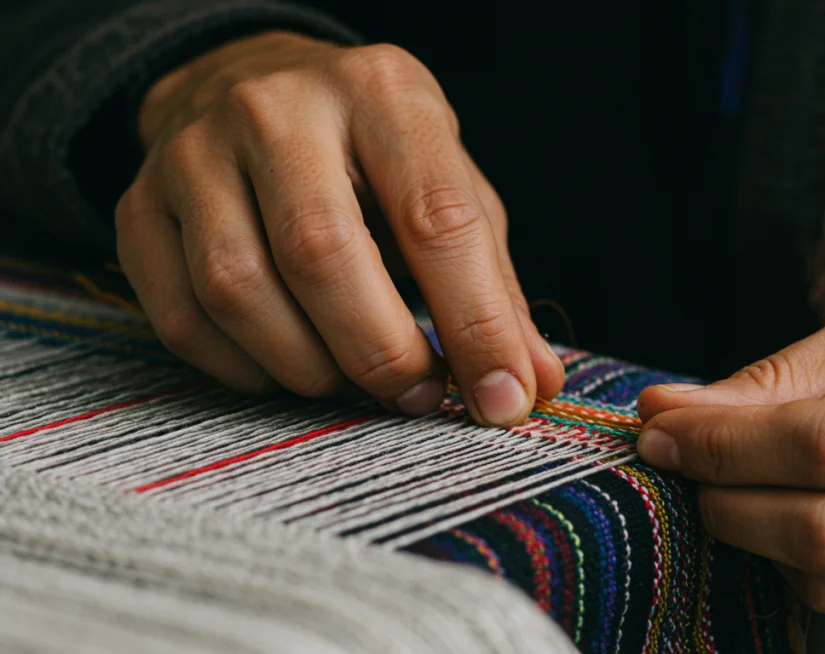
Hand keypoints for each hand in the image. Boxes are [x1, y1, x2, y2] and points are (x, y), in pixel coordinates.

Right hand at [117, 31, 562, 424]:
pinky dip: (241, 369)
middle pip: (322, 255)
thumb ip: (492, 285)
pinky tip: (283, 366)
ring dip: (308, 367)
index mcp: (382, 95)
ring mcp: (194, 152)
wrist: (251, 87)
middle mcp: (279, 109)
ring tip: (349, 379)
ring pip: (238, 290)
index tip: (500, 399)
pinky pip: (180, 318)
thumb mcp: (450, 189)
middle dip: (379, 352)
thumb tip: (528, 384)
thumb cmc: (374, 154)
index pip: (435, 218)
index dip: (475, 323)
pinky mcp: (139, 204)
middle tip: (413, 394)